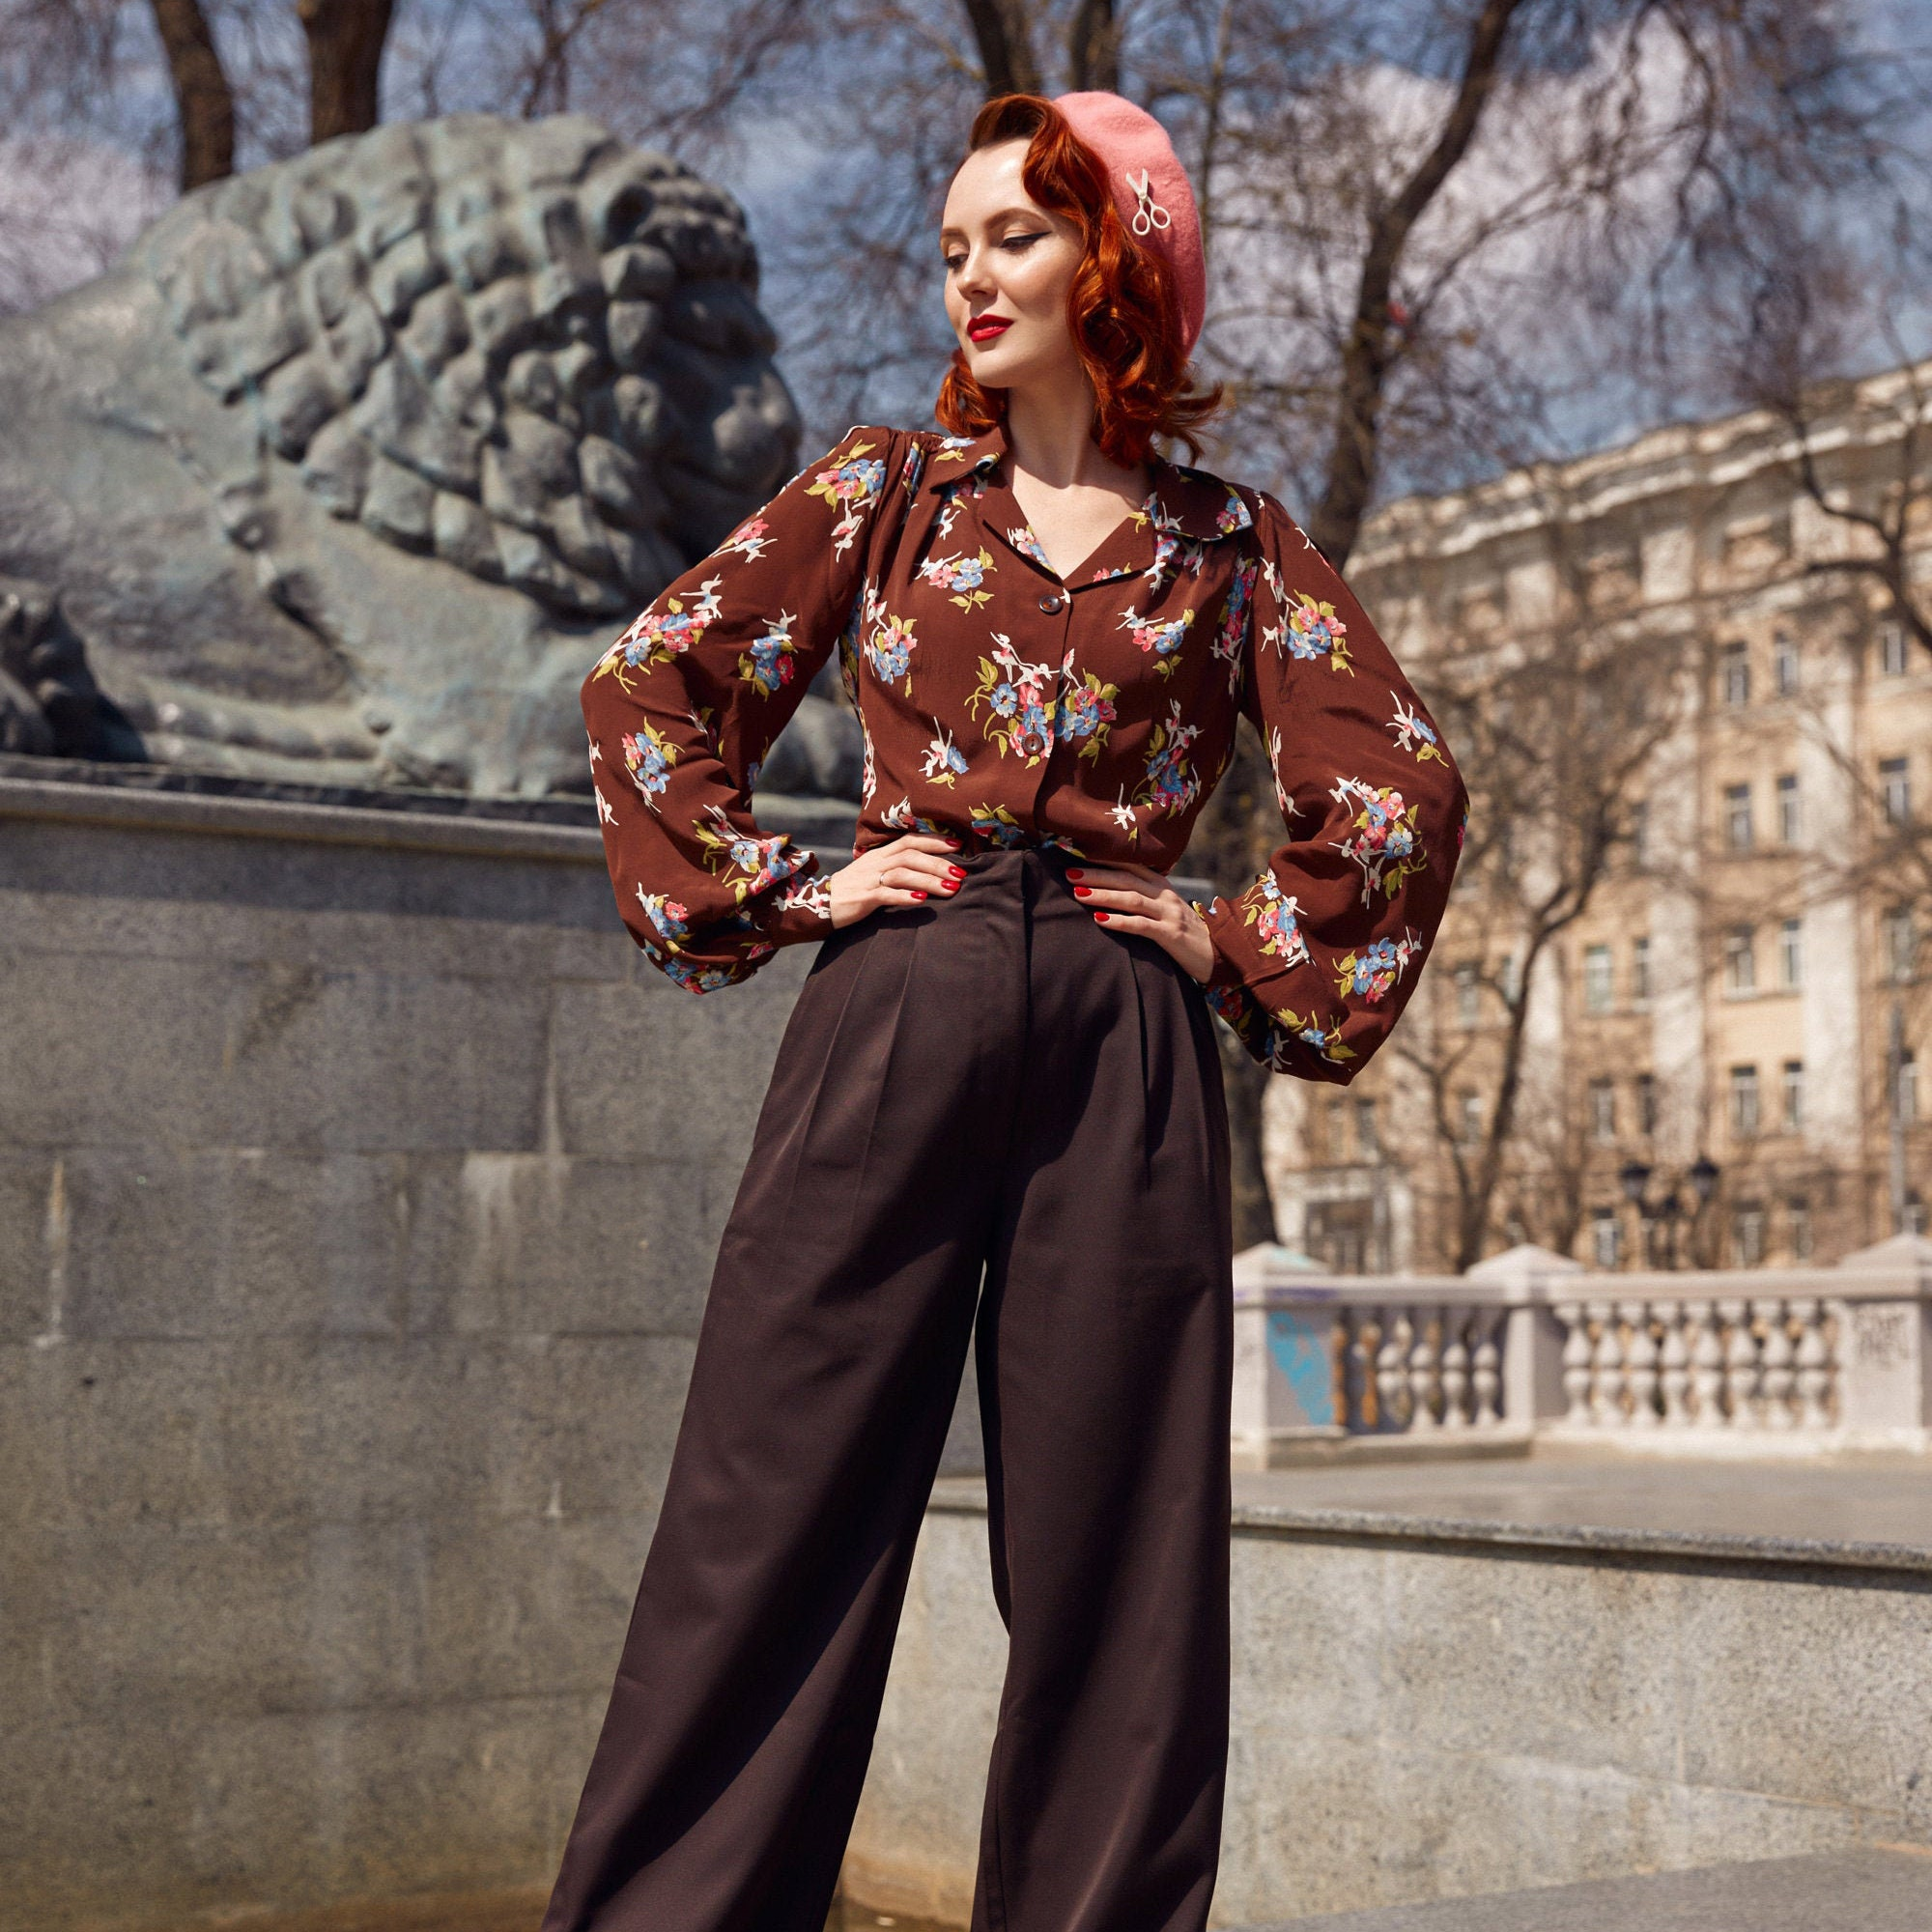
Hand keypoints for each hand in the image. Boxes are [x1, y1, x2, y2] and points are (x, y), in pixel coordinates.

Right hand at [828, 832, 964, 927]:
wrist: (822, 904)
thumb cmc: (855, 889)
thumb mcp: (874, 871)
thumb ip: (897, 866)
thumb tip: (929, 867)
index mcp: (880, 853)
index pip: (910, 840)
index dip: (934, 841)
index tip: (958, 845)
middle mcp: (876, 862)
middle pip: (911, 855)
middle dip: (939, 863)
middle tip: (961, 874)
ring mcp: (869, 879)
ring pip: (902, 873)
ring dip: (929, 880)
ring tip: (950, 889)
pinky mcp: (863, 898)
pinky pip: (886, 894)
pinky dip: (905, 896)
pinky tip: (921, 899)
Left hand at [1065, 862, 1215, 980]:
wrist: (1218, 953)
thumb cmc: (1185, 932)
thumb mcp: (1166, 909)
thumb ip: (1145, 897)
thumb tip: (1111, 891)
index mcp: (1161, 885)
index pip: (1130, 866)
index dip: (1105, 859)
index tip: (1079, 855)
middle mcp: (1165, 895)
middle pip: (1126, 879)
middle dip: (1096, 875)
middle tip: (1070, 873)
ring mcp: (1169, 914)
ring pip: (1132, 899)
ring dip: (1103, 894)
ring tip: (1079, 893)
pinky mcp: (1171, 935)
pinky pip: (1141, 926)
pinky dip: (1119, 921)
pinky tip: (1100, 919)